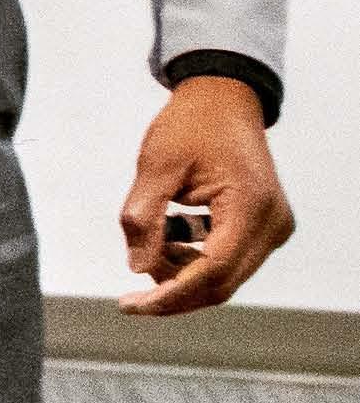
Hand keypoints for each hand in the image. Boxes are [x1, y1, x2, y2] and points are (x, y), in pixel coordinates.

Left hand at [118, 74, 293, 315]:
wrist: (223, 97)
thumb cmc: (190, 124)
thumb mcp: (156, 165)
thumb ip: (144, 217)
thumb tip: (136, 269)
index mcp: (251, 207)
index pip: (211, 271)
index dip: (169, 294)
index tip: (130, 306)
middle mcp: (272, 224)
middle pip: (221, 283)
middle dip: (173, 292)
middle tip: (129, 299)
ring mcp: (273, 227)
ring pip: (224, 275)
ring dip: (182, 271)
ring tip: (150, 240)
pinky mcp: (265, 226)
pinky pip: (228, 257)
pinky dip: (195, 256)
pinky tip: (169, 233)